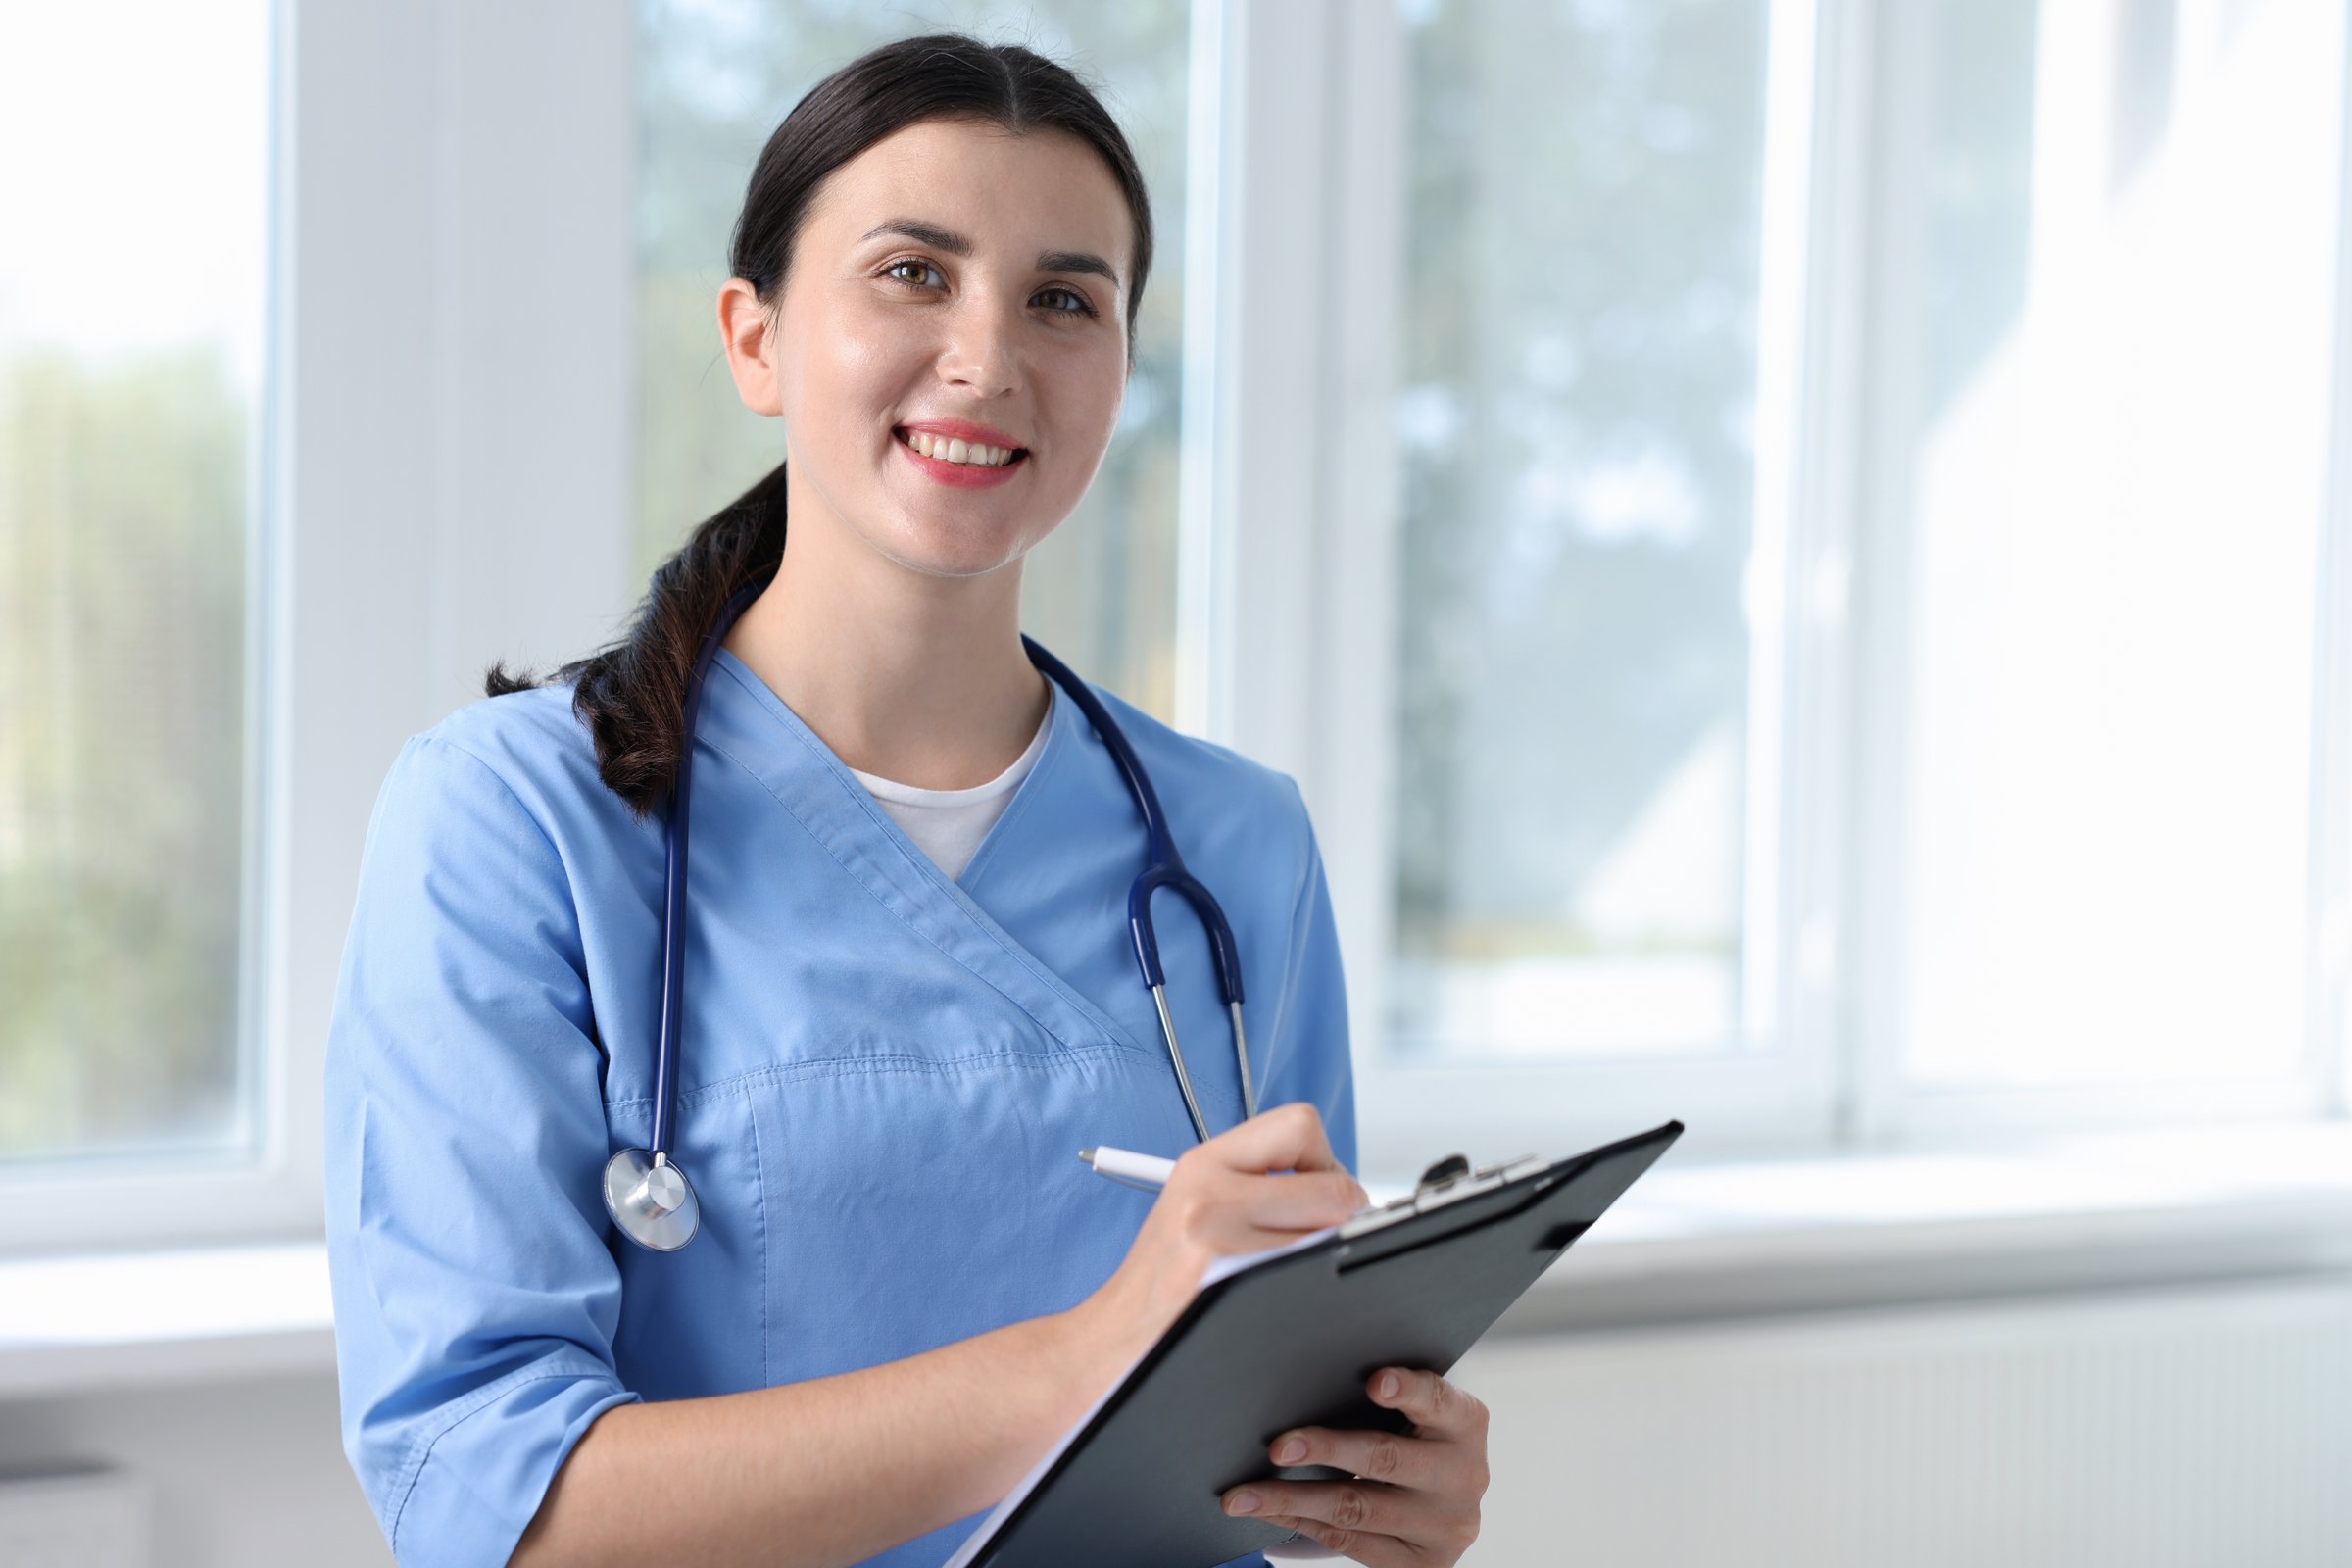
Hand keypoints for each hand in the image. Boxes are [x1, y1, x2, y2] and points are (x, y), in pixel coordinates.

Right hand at [1072, 1104, 1367, 1377]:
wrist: (1113, 1336)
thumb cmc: (1164, 1277)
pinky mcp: (1225, 1284)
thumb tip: (1341, 1186)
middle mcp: (1208, 1190)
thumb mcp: (1197, 1203)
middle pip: (1333, 1184)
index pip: (1301, 1126)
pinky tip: (1274, 1295)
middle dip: (1342, 1214)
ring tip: (1285, 1269)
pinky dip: (1308, 1286)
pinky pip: (1307, 1274)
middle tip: (1320, 1235)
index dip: (1325, 1161)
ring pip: (1329, 1234)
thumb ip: (1259, 1182)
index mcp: (1204, 1161)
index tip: (1316, 1190)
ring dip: (1325, 1254)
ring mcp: (1217, 1238)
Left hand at [1222, 1366, 1489, 1566]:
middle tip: (1278, 1447)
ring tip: (1242, 1495)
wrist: (1445, 1501)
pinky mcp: (1424, 1564)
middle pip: (1386, 1458)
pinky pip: (1350, 1543)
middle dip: (1327, 1450)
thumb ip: (1382, 1391)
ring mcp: (1446, 1526)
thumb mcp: (1415, 1409)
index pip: (1438, 1399)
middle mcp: (1464, 1475)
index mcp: (1465, 1422)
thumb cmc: (1413, 1433)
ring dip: (1291, 1499)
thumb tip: (1300, 1376)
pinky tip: (1268, 1511)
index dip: (1407, 1389)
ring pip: (1358, 1510)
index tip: (1374, 1382)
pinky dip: (1301, 1523)